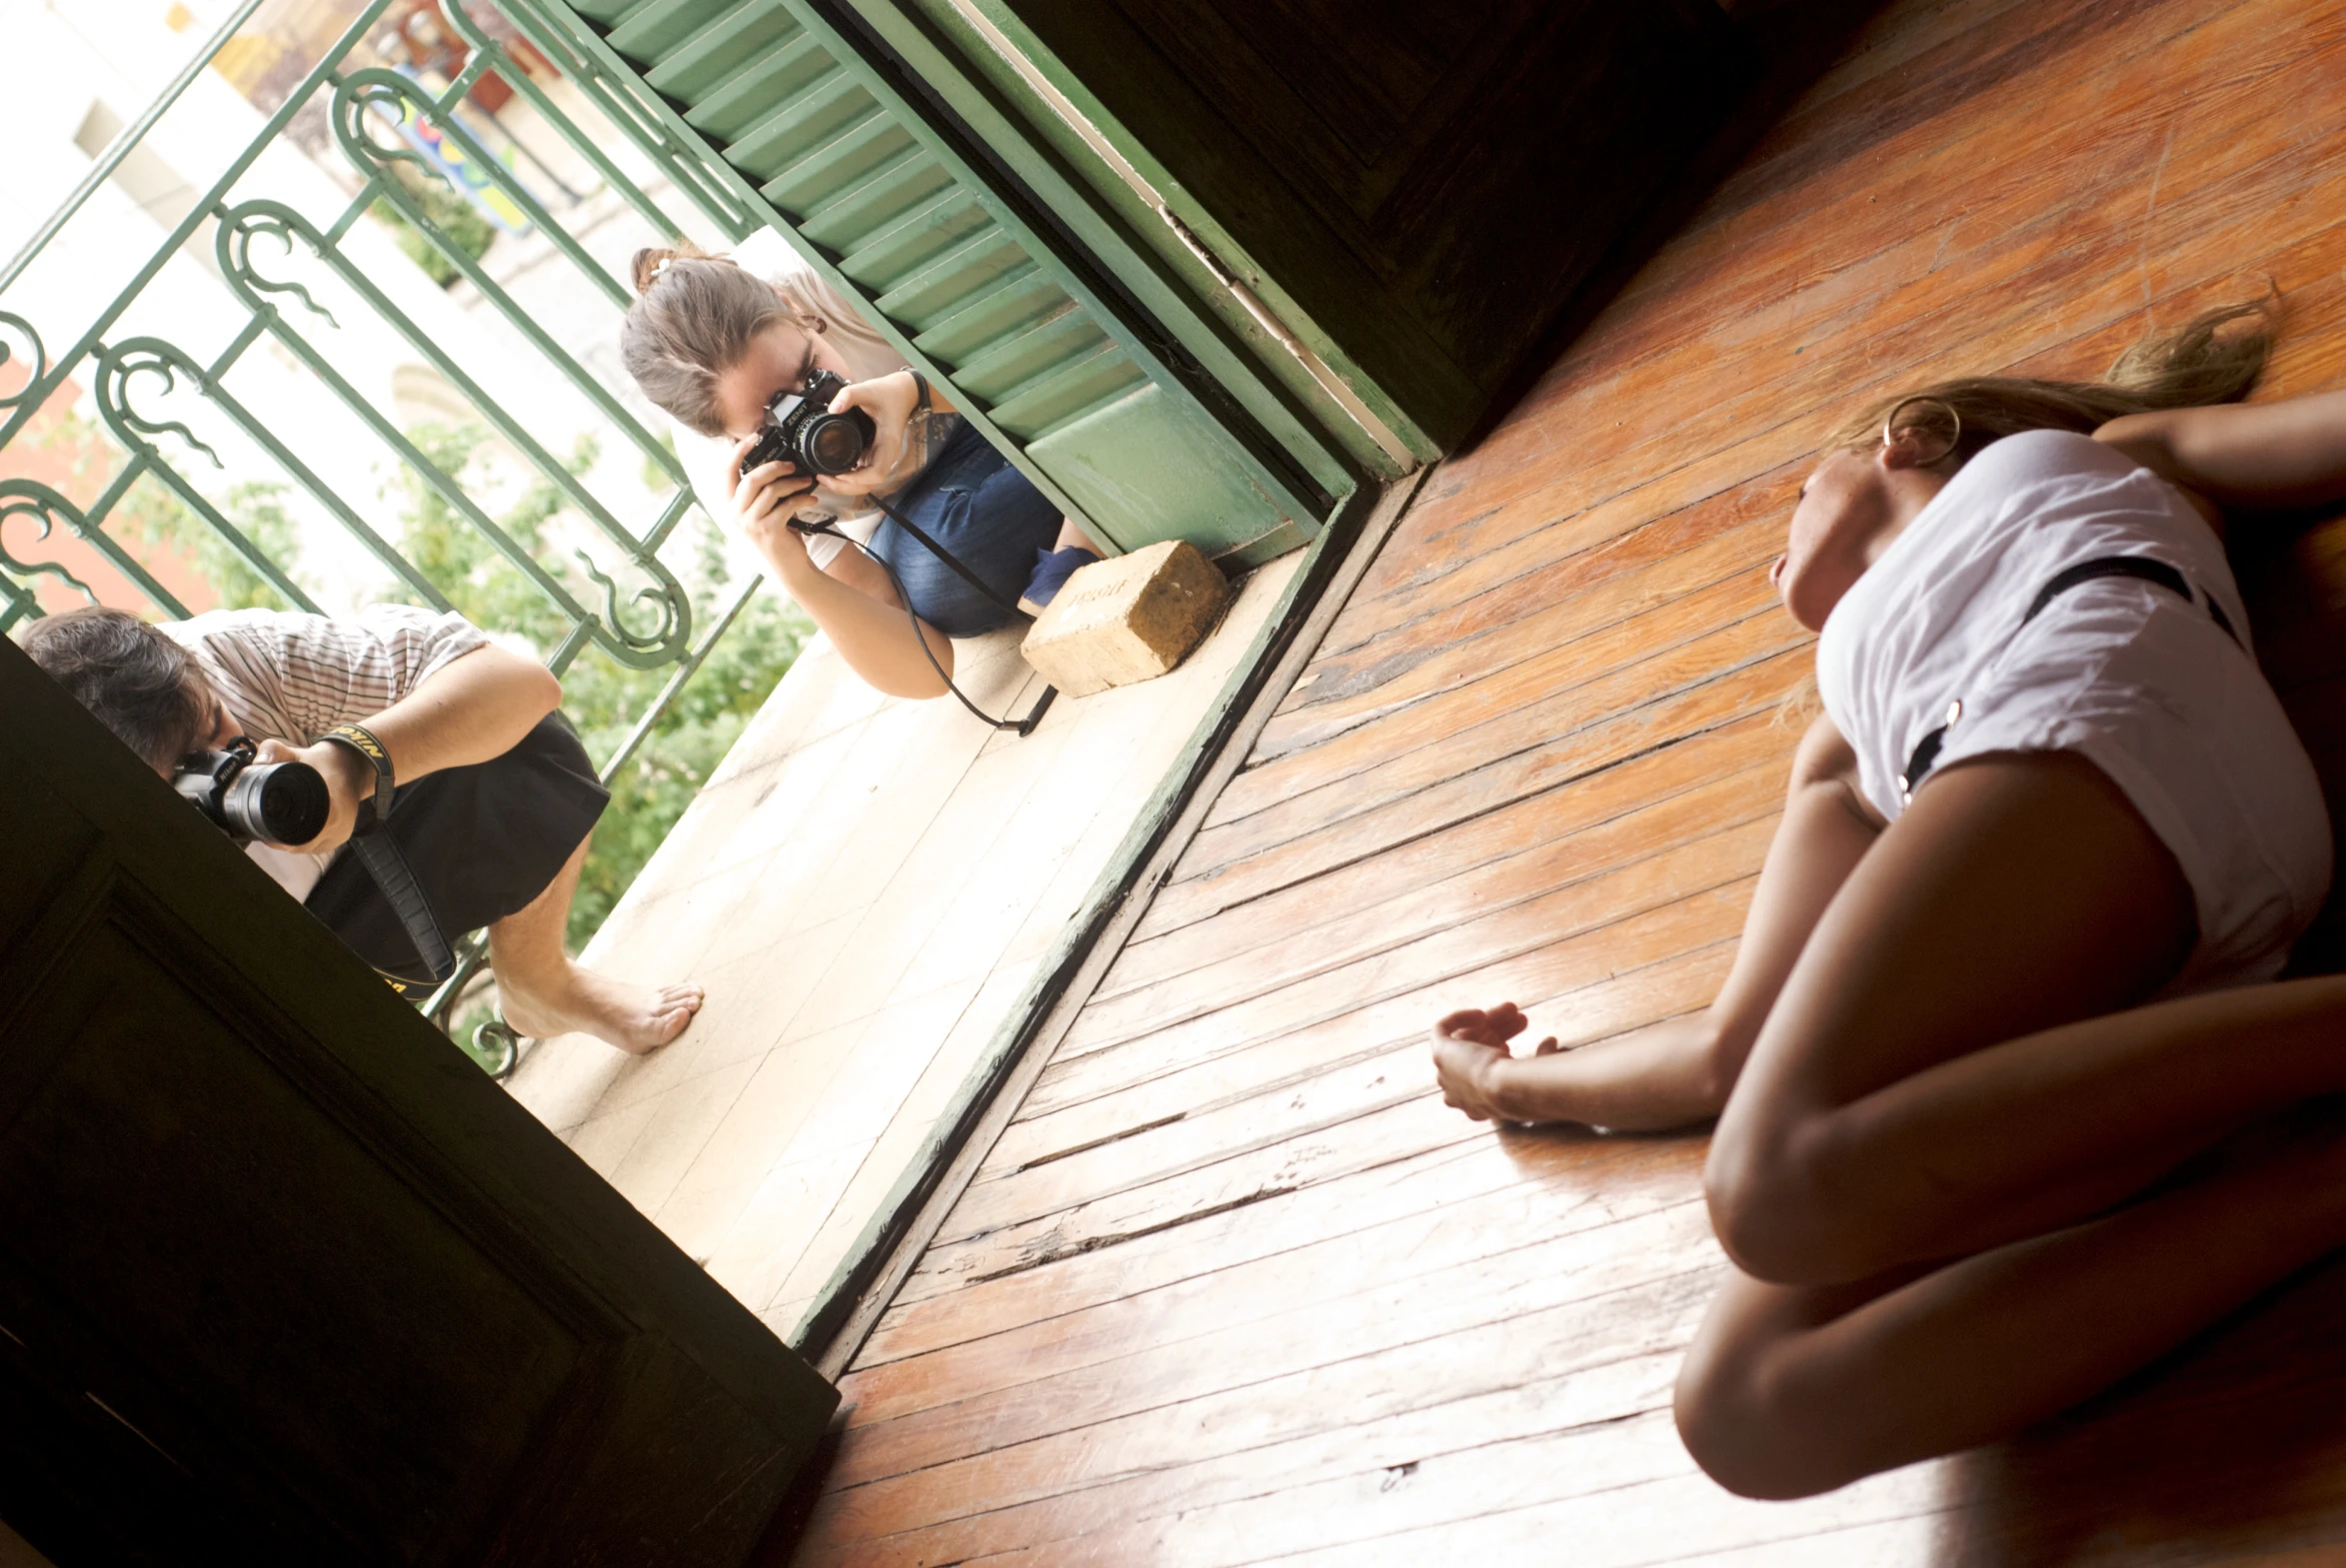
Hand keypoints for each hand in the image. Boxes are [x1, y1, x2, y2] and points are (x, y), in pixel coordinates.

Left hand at [255, 736, 369, 854]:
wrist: (355, 765)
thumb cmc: (326, 761)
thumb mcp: (298, 752)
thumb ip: (274, 750)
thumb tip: (257, 763)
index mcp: (330, 811)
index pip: (295, 838)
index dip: (275, 837)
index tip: (261, 828)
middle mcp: (338, 828)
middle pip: (299, 846)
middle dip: (279, 839)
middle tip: (264, 826)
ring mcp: (340, 835)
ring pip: (307, 848)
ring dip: (291, 841)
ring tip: (277, 828)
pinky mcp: (341, 837)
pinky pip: (316, 846)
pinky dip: (304, 840)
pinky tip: (295, 830)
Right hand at [726, 435, 820, 574]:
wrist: (791, 566)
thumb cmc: (779, 533)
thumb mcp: (764, 508)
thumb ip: (762, 489)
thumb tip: (777, 459)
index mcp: (731, 504)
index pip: (727, 471)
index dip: (738, 451)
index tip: (754, 436)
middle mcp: (735, 513)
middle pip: (751, 478)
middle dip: (774, 467)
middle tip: (793, 465)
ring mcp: (750, 523)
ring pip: (771, 490)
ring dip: (793, 483)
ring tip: (808, 481)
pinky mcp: (768, 530)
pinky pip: (786, 505)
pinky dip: (802, 498)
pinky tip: (812, 498)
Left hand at [821, 371, 924, 497]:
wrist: (903, 394)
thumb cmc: (888, 393)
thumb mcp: (868, 390)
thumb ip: (849, 395)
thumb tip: (831, 409)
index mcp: (888, 444)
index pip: (876, 473)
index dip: (857, 479)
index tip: (839, 474)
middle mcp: (886, 455)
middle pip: (868, 484)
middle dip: (845, 487)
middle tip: (822, 478)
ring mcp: (880, 457)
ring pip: (865, 483)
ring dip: (845, 485)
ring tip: (823, 478)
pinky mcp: (874, 455)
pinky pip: (862, 473)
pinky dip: (848, 478)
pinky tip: (832, 472)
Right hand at [1431, 1002, 1560, 1122]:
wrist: (1506, 1091)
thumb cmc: (1528, 1091)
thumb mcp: (1539, 1074)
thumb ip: (1543, 1058)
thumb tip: (1551, 1039)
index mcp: (1481, 1107)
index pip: (1487, 1074)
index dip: (1504, 1053)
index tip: (1528, 1038)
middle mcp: (1460, 1094)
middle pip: (1479, 1053)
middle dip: (1502, 1032)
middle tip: (1522, 1018)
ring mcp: (1447, 1075)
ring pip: (1466, 1040)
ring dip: (1490, 1022)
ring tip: (1513, 1008)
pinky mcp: (1439, 1056)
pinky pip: (1441, 1031)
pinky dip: (1460, 1018)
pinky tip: (1482, 1014)